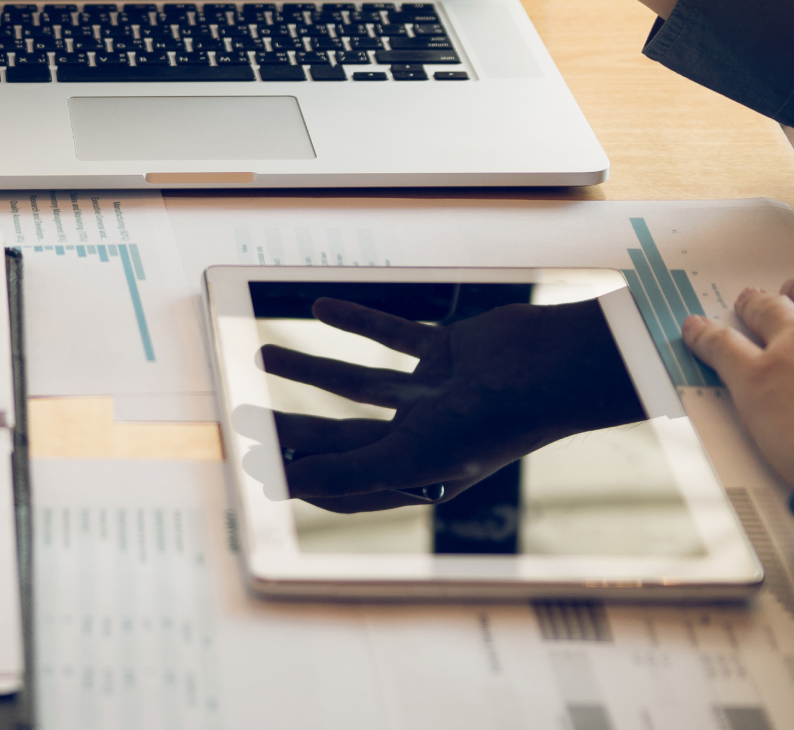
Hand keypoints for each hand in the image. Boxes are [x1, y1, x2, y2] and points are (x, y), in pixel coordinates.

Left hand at [250, 296, 643, 511]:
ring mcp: (435, 393)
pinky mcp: (445, 351)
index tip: (256, 465)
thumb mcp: (412, 455)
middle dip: (291, 426)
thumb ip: (348, 470)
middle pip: (341, 434)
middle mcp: (424, 437)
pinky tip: (319, 309)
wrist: (550, 368)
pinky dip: (356, 322)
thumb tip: (285, 482)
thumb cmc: (491, 423)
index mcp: (419, 476)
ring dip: (309, 370)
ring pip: (357, 382)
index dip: (300, 478)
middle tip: (242, 415)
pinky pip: (391, 335)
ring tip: (262, 355)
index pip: (346, 485)